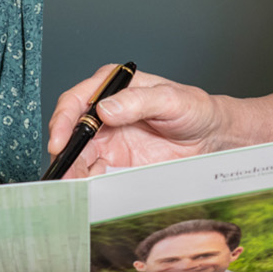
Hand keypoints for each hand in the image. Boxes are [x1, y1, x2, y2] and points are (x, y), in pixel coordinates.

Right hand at [46, 66, 224, 177]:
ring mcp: (108, 139)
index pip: (75, 101)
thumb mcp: (171, 99)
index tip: (60, 140)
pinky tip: (98, 184)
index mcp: (112, 88)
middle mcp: (104, 112)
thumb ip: (137, 102)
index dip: (62, 121)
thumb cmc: (195, 109)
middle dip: (64, 152)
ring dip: (74, 170)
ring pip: (78, 155)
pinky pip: (93, 173)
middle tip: (66, 171)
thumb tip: (105, 109)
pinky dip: (89, 181)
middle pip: (70, 131)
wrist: (212, 137)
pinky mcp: (116, 161)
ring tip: (81, 182)